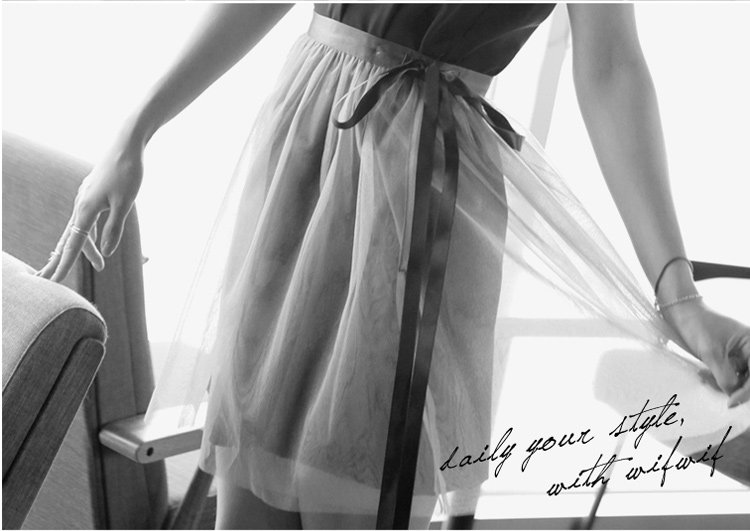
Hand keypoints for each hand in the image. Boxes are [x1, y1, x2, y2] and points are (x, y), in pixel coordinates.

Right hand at [35, 136, 143, 281]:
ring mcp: (86, 199)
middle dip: (63, 260)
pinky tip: (99, 241)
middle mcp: (81, 205)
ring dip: (89, 249)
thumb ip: (114, 229)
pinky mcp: (93, 194)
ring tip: (101, 266)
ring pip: (82, 229)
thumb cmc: (128, 173)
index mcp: (86, 209)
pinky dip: (92, 234)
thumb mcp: (124, 204)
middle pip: (71, 239)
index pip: (73, 244)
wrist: (127, 146)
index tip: (52, 281)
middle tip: (51, 280)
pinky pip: (88, 220)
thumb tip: (107, 252)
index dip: (64, 264)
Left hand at [662, 299, 749, 407]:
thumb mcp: (711, 353)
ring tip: (704, 374)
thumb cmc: (698, 325)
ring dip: (723, 383)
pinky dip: (718, 379)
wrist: (681, 313)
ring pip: (739, 380)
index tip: (730, 402)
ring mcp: (740, 354)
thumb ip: (725, 376)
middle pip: (749, 379)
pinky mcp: (728, 358)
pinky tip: (704, 373)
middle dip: (734, 387)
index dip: (746, 392)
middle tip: (713, 384)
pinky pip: (729, 376)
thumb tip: (732, 395)